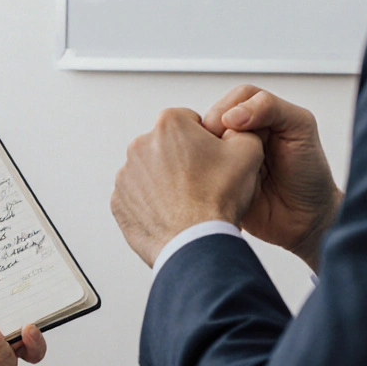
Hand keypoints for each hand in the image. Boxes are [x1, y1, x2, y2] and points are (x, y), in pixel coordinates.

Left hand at [111, 108, 264, 266]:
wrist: (196, 243)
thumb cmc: (218, 199)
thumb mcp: (248, 152)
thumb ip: (240, 129)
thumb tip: (233, 129)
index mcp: (169, 124)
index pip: (190, 122)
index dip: (205, 141)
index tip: (213, 160)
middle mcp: (140, 144)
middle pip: (167, 146)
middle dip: (183, 159)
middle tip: (203, 183)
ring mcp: (125, 174)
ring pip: (151, 171)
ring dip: (165, 181)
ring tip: (188, 202)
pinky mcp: (118, 201)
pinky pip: (138, 197)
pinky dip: (151, 204)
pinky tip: (172, 214)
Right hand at [202, 86, 342, 271]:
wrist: (305, 219)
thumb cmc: (309, 173)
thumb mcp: (300, 128)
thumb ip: (271, 107)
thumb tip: (231, 115)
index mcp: (262, 115)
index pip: (237, 98)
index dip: (228, 107)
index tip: (228, 126)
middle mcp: (242, 132)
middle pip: (214, 117)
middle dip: (214, 130)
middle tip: (221, 147)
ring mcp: (227, 155)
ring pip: (202, 140)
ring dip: (205, 150)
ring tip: (216, 165)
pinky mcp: (216, 177)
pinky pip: (199, 167)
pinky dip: (200, 169)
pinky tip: (211, 178)